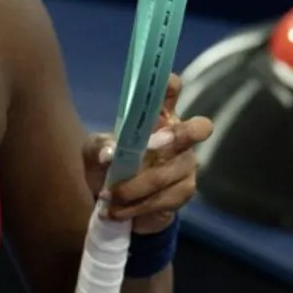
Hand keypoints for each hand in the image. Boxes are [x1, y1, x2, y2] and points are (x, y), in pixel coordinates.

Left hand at [82, 73, 211, 233]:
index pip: (171, 92)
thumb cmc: (107, 166)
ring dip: (134, 188)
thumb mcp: (94, 152)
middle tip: (154, 144)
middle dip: (179, 135)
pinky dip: (137, 206)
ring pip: (168, 173)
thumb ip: (99, 147)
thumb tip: (109, 155)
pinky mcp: (185, 191)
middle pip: (198, 129)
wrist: (113, 205)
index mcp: (157, 116)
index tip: (166, 82)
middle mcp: (179, 136)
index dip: (171, 86)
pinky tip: (118, 210)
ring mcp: (186, 164)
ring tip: (109, 196)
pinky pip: (165, 199)